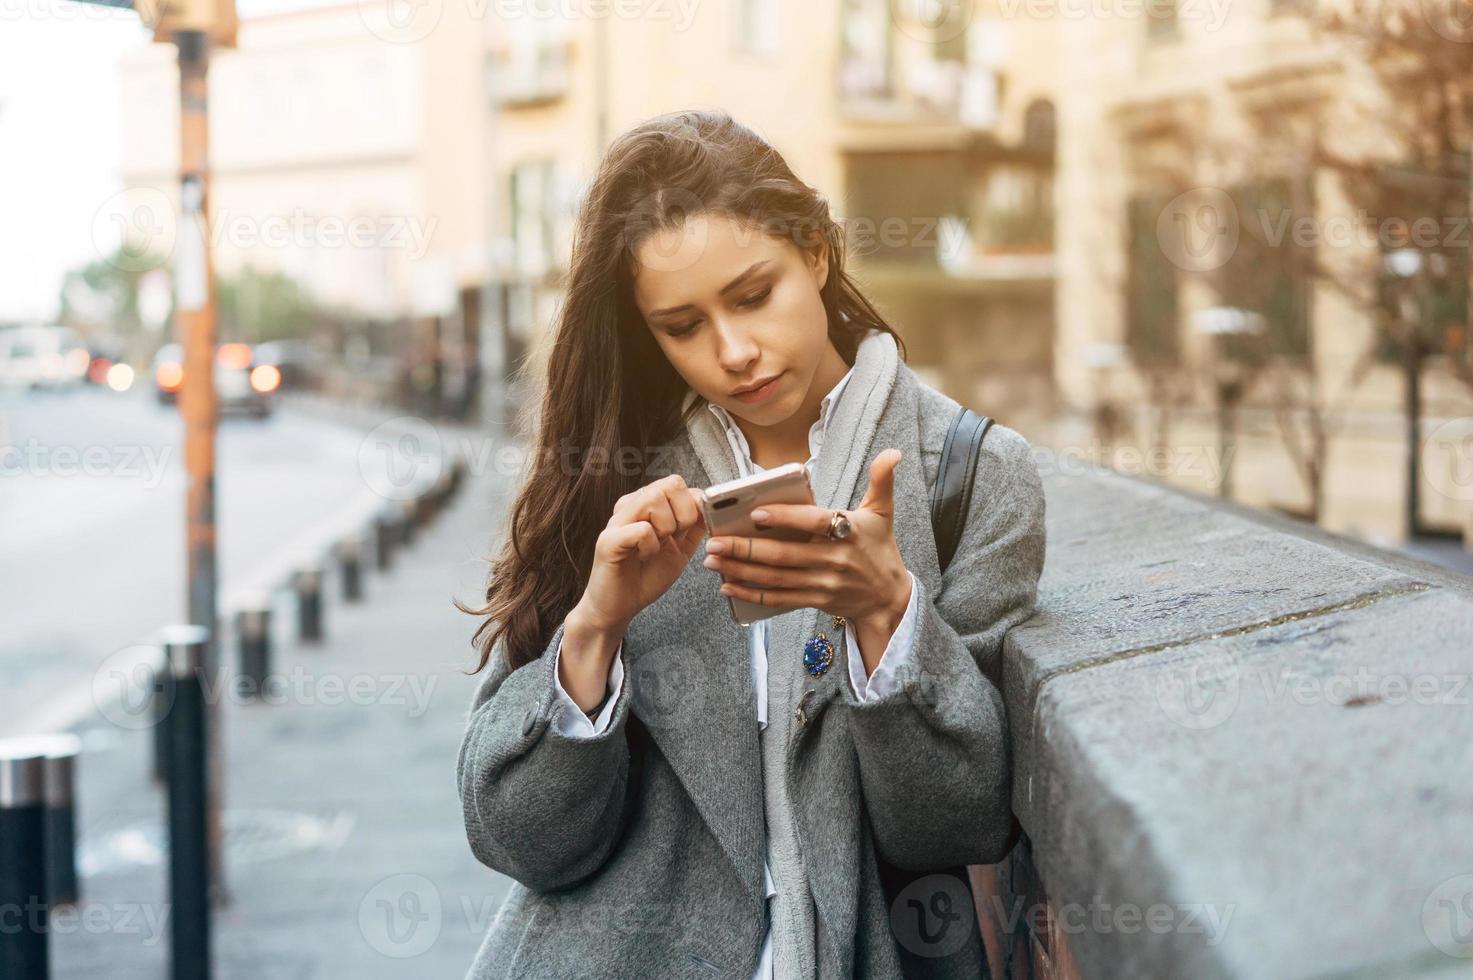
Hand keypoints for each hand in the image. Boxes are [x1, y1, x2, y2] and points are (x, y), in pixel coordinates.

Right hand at [575, 474, 706, 636]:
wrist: (620, 607)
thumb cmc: (646, 576)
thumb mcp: (680, 549)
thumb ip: (694, 526)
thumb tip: (708, 505)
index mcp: (646, 504)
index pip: (677, 483)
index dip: (693, 504)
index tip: (689, 530)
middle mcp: (630, 506)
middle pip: (670, 484)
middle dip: (683, 515)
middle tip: (671, 539)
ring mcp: (617, 520)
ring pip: (655, 500)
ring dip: (666, 529)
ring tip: (654, 548)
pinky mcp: (608, 540)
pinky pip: (642, 530)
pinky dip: (650, 547)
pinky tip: (642, 557)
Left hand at [701, 449, 911, 634]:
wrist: (889, 597)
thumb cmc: (881, 548)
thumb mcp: (884, 512)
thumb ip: (882, 480)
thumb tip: (893, 453)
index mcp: (849, 533)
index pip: (814, 523)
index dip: (786, 518)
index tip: (756, 514)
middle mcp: (834, 560)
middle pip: (785, 555)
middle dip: (745, 549)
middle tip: (715, 542)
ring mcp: (823, 584)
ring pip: (776, 578)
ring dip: (741, 570)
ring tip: (713, 561)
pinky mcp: (815, 600)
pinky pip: (779, 599)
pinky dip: (752, 595)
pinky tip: (729, 587)